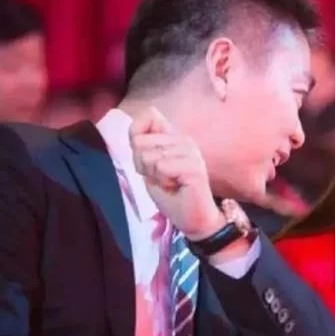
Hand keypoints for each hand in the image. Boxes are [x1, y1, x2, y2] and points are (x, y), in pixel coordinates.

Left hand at [129, 107, 224, 238]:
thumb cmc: (171, 195)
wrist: (193, 219)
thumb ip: (143, 144)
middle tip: (161, 178)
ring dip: (154, 175)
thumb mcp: (149, 167)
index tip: (149, 162)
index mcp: (174, 137)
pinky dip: (163, 181)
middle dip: (143, 164)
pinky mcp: (194, 166)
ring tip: (170, 183)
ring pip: (149, 155)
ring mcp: (191, 152)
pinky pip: (161, 167)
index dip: (137, 140)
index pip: (148, 116)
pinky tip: (176, 187)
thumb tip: (142, 122)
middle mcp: (184, 139)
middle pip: (140, 141)